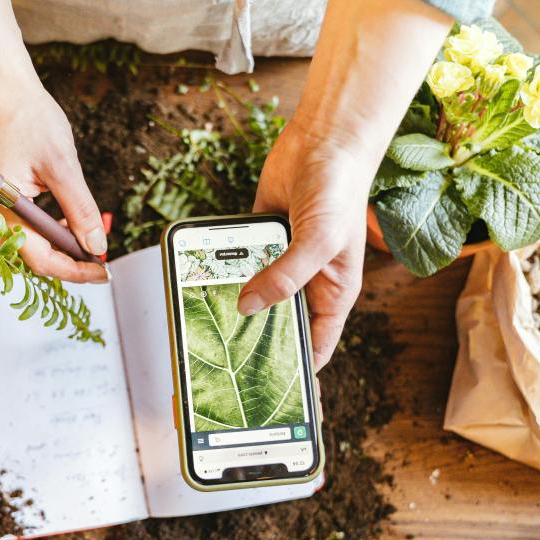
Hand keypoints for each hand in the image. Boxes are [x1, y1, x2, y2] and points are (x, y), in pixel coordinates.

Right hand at [0, 83, 107, 282]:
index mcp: (1, 209)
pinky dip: (47, 230)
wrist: (2, 88)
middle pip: (33, 256)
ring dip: (59, 244)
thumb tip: (96, 244)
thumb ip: (79, 210)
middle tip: (100, 256)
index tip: (102, 271)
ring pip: (28, 243)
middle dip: (69, 259)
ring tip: (88, 237)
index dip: (75, 270)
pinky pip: (22, 226)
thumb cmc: (27, 118)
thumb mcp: (62, 166)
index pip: (41, 259)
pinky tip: (66, 221)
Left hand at [233, 0, 450, 369]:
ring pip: (252, 296)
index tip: (273, 398)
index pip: (314, 347)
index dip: (297, 373)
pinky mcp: (258, 242)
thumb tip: (248, 306)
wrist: (322, 140)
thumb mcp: (318, 241)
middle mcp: (306, 284)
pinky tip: (200, 285)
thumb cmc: (339, 191)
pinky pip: (236, 265)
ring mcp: (280, 263)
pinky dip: (221, 273)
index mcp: (332, 294)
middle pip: (276, 325)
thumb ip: (285, 277)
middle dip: (254, 343)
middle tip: (222, 367)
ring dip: (231, 307)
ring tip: (203, 330)